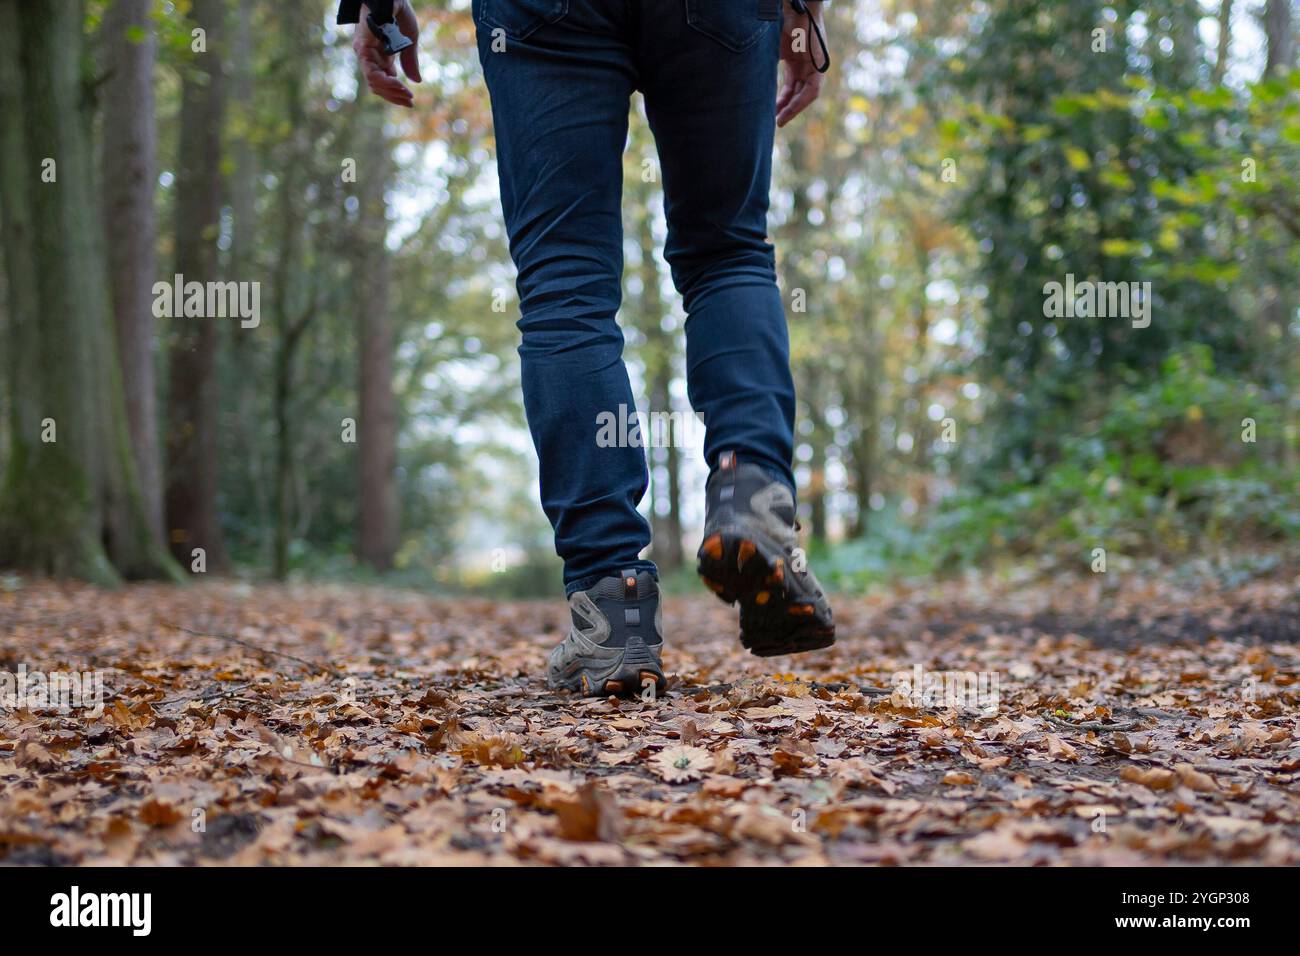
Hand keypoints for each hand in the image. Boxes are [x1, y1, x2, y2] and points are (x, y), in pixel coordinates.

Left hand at [353, 0, 420, 107]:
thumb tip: (416, 81)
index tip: (410, 100)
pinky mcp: (363, 49)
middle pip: (378, 86)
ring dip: (392, 92)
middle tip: (410, 102)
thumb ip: (410, 60)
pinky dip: (386, 82)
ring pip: (374, 83)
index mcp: (381, 57)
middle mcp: (371, 57)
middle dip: (395, 97)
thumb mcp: (409, 41)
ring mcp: (365, 53)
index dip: (396, 94)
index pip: (383, 83)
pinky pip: (372, 73)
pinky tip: (400, 85)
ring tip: (407, 95)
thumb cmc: (398, 12)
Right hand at [776, 0, 825, 127]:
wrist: (793, 6)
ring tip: (780, 120)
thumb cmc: (779, 22)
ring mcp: (815, 65)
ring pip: (806, 95)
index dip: (781, 102)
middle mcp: (807, 64)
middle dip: (786, 108)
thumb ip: (765, 67)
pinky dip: (800, 102)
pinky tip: (788, 111)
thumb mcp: (770, 50)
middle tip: (775, 121)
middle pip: (798, 93)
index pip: (790, 87)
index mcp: (796, 60)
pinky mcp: (820, 65)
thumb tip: (747, 85)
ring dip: (793, 109)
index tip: (771, 113)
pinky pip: (812, 90)